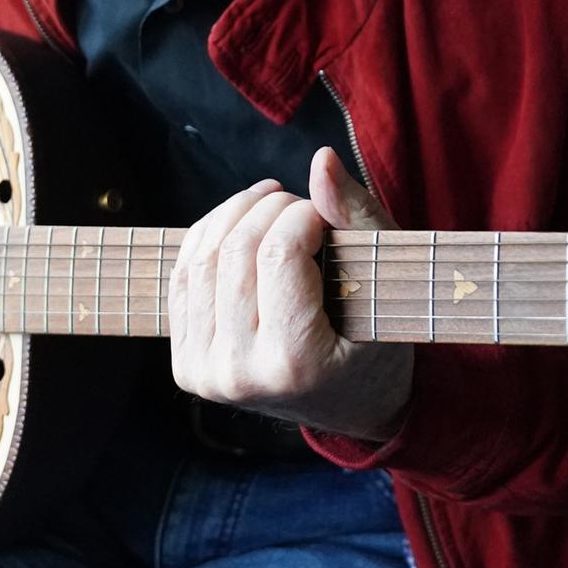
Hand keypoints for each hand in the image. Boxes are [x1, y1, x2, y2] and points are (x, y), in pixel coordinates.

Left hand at [167, 147, 411, 441]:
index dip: (301, 214)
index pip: (279, 254)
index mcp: (295, 363)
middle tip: (300, 205)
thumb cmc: (379, 343)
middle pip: (236, 252)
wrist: (353, 408)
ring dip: (236, 213)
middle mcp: (240, 375)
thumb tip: (321, 159)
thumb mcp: (384, 285)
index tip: (324, 214)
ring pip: (203, 258)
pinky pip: (183, 278)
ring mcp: (207, 373)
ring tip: (272, 204)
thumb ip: (356, 219)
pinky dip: (208, 236)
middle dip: (269, 208)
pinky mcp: (187, 365)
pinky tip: (240, 224)